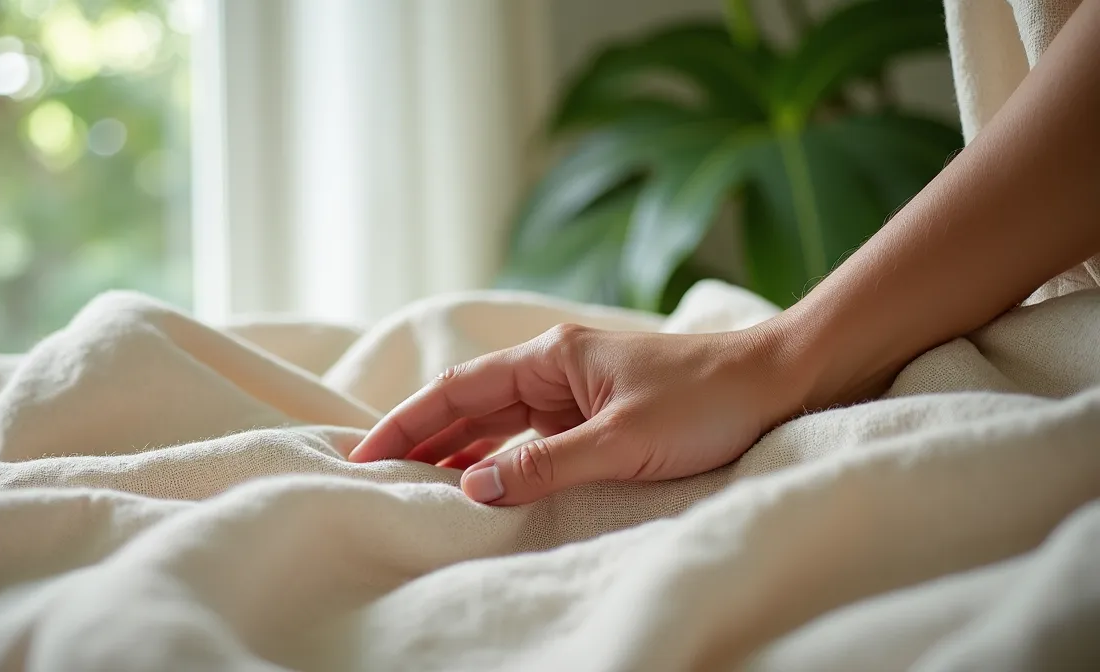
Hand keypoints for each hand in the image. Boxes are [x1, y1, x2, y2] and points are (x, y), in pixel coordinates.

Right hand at [348, 323, 804, 504]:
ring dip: (457, 452)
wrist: (776, 384)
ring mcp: (575, 392)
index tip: (367, 452)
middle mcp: (555, 369)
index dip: (408, 421)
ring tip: (414, 486)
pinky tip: (481, 484)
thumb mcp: (621, 441)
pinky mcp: (597, 415)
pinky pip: (532, 439)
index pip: (459, 389)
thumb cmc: (706, 401)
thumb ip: (544, 466)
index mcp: (552, 357)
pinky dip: (500, 460)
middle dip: (422, 438)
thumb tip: (473, 487)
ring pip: (498, 423)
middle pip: (469, 404)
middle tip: (375, 477)